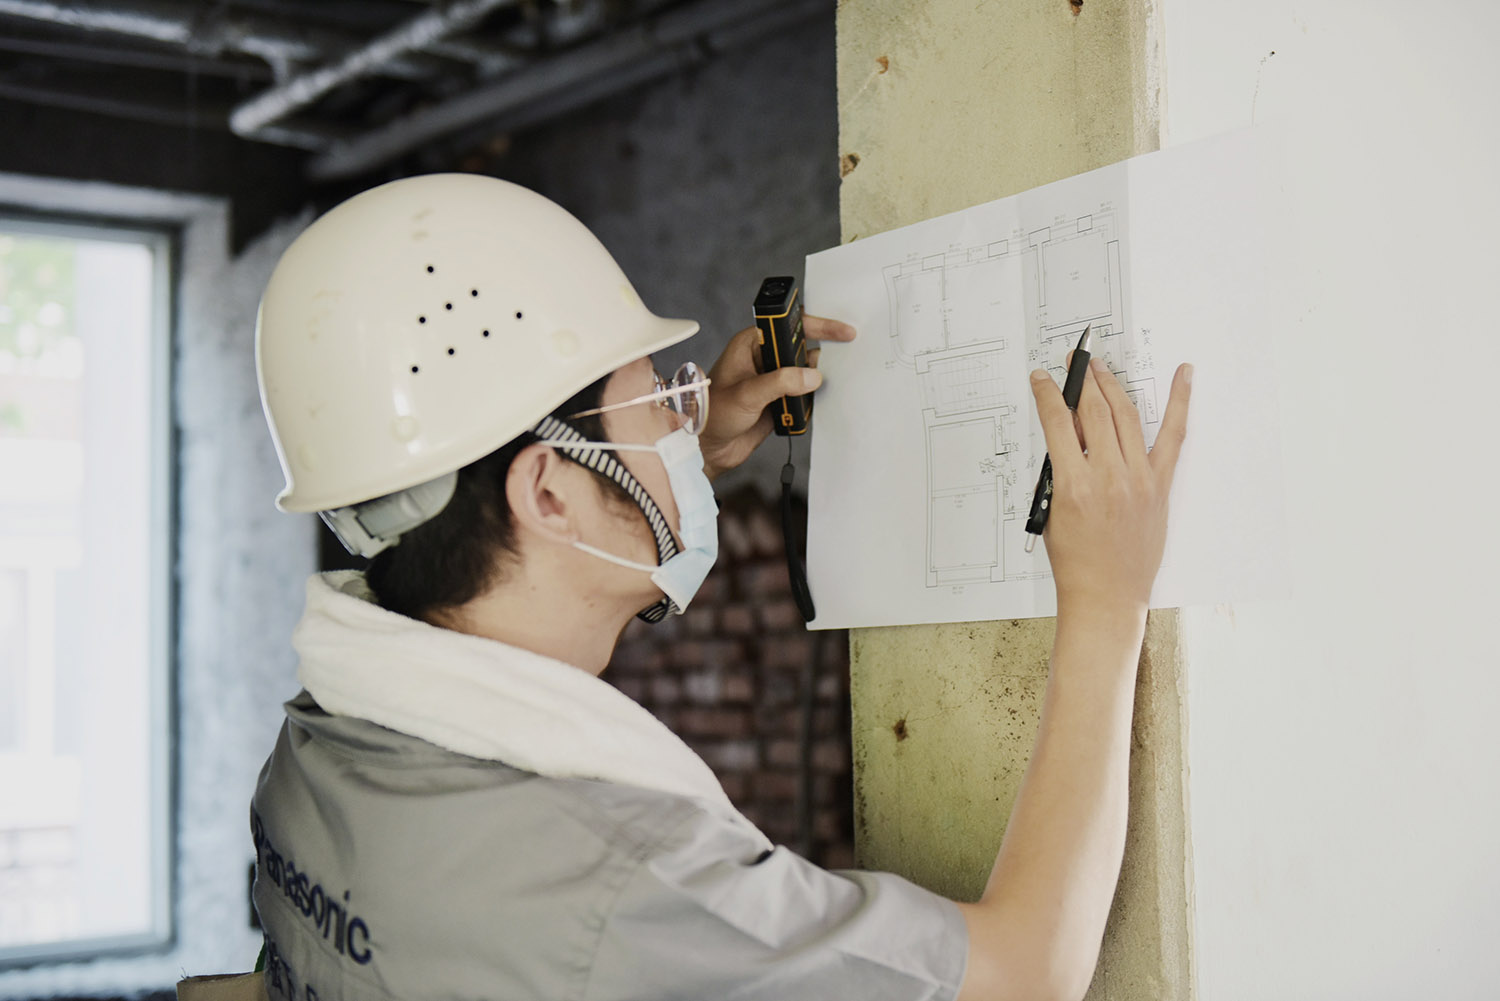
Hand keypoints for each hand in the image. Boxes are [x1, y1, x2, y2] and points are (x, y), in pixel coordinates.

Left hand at [698, 314, 856, 479]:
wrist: (708, 449)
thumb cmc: (712, 414)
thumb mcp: (746, 394)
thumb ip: (780, 382)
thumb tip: (811, 376)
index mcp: (751, 344)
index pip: (789, 326)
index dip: (818, 326)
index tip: (842, 332)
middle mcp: (764, 359)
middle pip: (802, 349)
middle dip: (818, 359)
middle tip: (836, 366)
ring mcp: (773, 380)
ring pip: (805, 373)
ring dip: (814, 383)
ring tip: (814, 392)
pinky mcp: (779, 401)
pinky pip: (803, 395)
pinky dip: (809, 401)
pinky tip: (805, 409)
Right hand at [1030, 358, 1191, 618]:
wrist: (1107, 595)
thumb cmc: (1075, 561)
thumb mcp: (1052, 510)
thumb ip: (1060, 471)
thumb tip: (1068, 432)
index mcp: (1074, 485)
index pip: (1058, 423)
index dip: (1048, 395)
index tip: (1042, 379)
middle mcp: (1109, 477)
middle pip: (1095, 411)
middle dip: (1083, 380)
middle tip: (1076, 363)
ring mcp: (1139, 479)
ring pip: (1126, 415)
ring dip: (1113, 385)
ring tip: (1103, 369)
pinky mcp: (1160, 485)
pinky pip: (1174, 435)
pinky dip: (1180, 402)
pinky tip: (1184, 375)